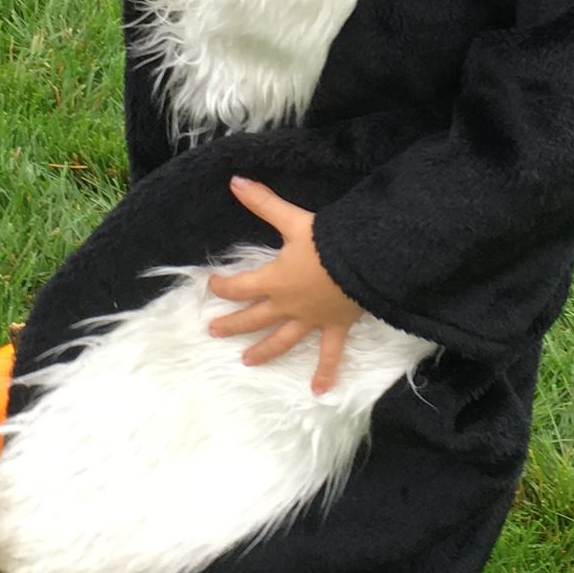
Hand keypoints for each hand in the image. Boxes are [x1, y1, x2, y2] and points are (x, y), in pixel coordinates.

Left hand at [206, 176, 362, 395]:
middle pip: (253, 318)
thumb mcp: (293, 219)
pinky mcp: (333, 327)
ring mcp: (309, 320)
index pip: (238, 286)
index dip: (221, 286)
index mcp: (274, 280)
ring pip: (281, 340)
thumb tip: (235, 181)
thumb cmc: (328, 241)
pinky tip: (319, 391)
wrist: (363, 262)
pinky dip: (325, 373)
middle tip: (214, 331)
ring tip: (247, 362)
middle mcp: (287, 305)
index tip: (210, 285)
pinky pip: (328, 354)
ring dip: (263, 351)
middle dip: (232, 324)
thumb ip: (263, 202)